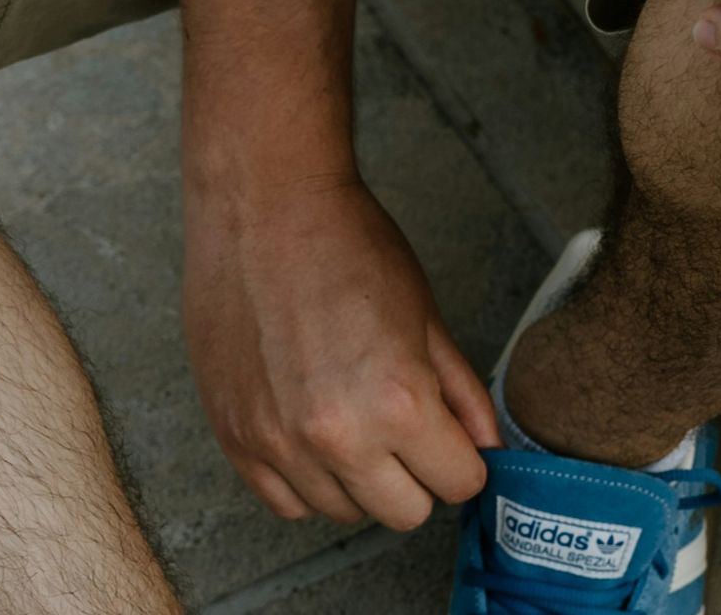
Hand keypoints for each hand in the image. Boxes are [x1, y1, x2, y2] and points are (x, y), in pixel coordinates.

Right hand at [184, 172, 497, 529]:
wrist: (263, 207)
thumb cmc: (348, 246)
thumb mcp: (426, 316)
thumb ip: (461, 393)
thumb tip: (485, 447)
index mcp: (398, 403)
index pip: (460, 483)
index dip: (462, 457)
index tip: (449, 433)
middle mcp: (337, 437)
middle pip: (405, 512)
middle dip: (417, 475)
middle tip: (403, 426)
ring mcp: (278, 443)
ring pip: (344, 513)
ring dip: (359, 478)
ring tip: (351, 415)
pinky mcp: (235, 438)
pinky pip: (286, 504)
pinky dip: (306, 481)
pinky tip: (312, 432)